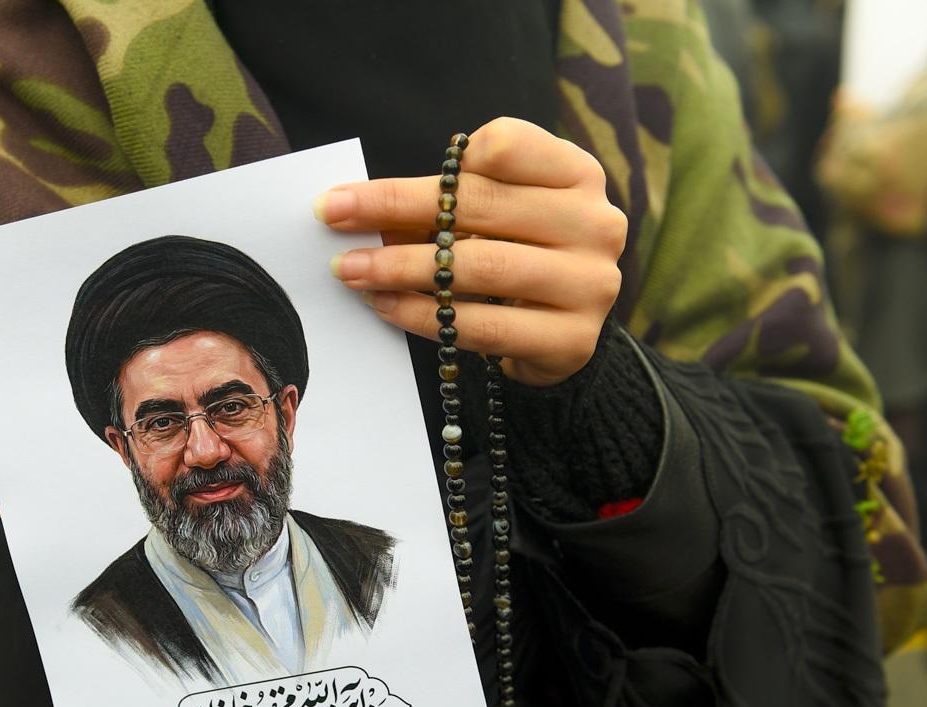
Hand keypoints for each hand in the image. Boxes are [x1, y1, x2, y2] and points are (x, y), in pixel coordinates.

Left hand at [316, 117, 625, 386]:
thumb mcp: (495, 215)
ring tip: (349, 268)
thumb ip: (449, 202)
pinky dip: (425, 315)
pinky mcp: (573, 339)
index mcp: (577, 173)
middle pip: (482, 204)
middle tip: (332, 216)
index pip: (505, 146)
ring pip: (482, 267)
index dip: (437, 162)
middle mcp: (594, 222)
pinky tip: (384, 306)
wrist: (563, 334)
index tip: (367, 184)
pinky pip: (484, 326)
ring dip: (401, 267)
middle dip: (395, 208)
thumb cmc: (517, 254)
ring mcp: (590, 283)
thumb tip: (358, 207)